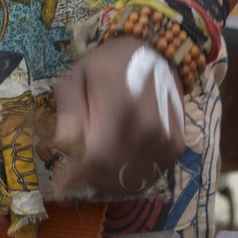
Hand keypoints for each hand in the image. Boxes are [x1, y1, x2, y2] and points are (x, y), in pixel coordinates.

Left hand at [51, 37, 184, 201]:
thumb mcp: (78, 74)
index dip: (76, 178)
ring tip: (97, 169)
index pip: (96, 159)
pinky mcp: (176, 147)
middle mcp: (146, 129)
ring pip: (131, 180)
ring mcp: (164, 141)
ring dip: (109, 182)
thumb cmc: (110, 62)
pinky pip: (150, 176)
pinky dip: (132, 177)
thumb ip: (69, 109)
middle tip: (77, 173)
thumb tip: (63, 145)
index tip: (60, 185)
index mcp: (119, 108)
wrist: (157, 51)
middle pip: (112, 175)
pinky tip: (120, 164)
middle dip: (89, 180)